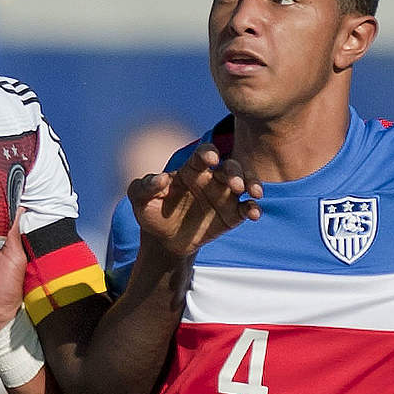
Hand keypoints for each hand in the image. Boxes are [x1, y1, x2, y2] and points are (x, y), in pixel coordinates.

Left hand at [128, 144, 261, 258]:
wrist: (162, 240)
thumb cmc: (151, 212)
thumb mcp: (139, 199)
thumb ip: (144, 186)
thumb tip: (161, 179)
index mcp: (191, 169)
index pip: (204, 154)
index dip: (208, 153)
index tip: (211, 159)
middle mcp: (211, 179)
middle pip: (230, 167)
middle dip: (236, 171)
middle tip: (235, 184)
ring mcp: (224, 196)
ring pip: (245, 183)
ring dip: (252, 184)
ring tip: (254, 193)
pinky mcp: (233, 215)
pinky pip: (247, 208)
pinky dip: (254, 208)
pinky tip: (254, 213)